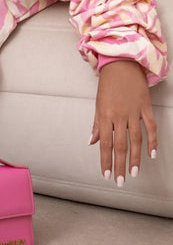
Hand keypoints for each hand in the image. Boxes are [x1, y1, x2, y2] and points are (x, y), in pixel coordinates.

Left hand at [89, 60, 157, 185]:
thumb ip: (96, 124)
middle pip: (120, 145)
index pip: (105, 143)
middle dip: (119, 165)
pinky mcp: (145, 107)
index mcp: (105, 115)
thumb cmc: (107, 84)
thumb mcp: (98, 104)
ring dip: (135, 158)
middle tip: (120, 181)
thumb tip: (92, 142)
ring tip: (134, 173)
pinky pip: (150, 127)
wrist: (121, 63)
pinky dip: (152, 141)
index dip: (105, 160)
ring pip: (136, 140)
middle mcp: (119, 115)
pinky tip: (152, 154)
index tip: (106, 174)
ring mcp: (133, 111)